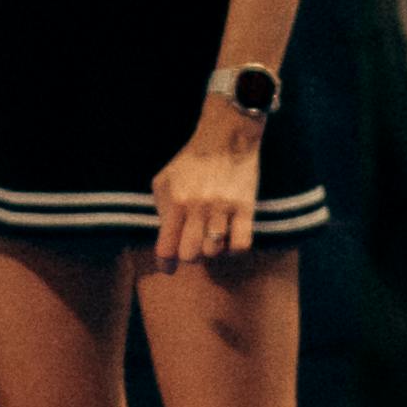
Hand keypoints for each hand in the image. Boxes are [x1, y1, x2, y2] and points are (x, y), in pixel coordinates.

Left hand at [151, 113, 267, 271]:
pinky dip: (234, 249)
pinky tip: (230, 239)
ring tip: (211, 238)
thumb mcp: (164, 180)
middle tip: (193, 246)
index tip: (168, 269)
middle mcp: (198, 207)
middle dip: (189, 256)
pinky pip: (241, 245)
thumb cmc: (191, 161)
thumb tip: (165, 237)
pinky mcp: (245, 207)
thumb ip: (161, 209)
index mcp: (176, 201)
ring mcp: (223, 208)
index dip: (165, 265)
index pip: (166, 247)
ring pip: (214, 252)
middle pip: (190, 255)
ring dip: (212, 250)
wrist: (226, 137)